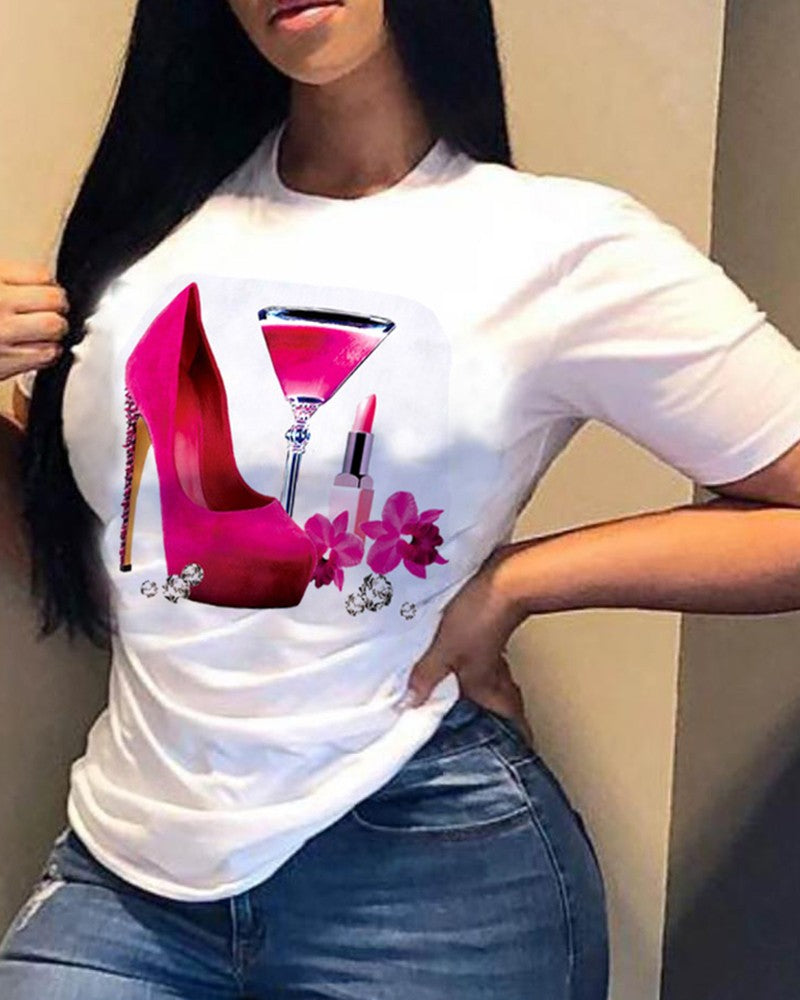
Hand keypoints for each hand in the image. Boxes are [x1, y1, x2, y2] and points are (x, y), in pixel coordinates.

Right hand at [0, 259, 69, 382]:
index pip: (41, 275)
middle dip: (57, 307)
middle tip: (51, 312)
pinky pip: (45, 354)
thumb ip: (6, 280)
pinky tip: (34, 349)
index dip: (48, 285)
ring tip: (43, 332)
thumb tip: (42, 282)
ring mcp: (2, 333)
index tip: (46, 291)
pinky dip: (47, 352)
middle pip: (54, 300)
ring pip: (54, 327)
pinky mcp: (4, 362)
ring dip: (54, 331)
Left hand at [402, 548, 534, 746]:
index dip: (510, 739)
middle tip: (481, 735)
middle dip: (493, 722)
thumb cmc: (478, 616)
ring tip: (458, 702)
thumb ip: (426, 677)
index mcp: (483, 686)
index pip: (505, 724)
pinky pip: (480, 661)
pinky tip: (456, 662)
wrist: (505, 578)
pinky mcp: (489, 634)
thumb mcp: (444, 650)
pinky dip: (469, 668)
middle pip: (499, 707)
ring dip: (477, 694)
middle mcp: (492, 675)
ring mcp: (493, 654)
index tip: (507, 753)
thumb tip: (410, 704)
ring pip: (489, 683)